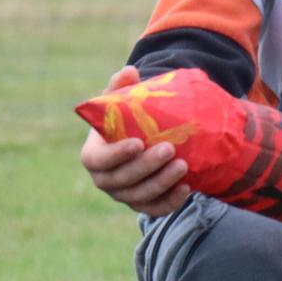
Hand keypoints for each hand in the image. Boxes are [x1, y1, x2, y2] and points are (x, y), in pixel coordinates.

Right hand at [78, 66, 191, 216]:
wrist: (144, 138)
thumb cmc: (128, 118)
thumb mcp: (122, 101)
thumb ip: (121, 87)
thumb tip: (129, 71)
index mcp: (94, 154)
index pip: (97, 160)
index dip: (115, 155)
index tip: (137, 143)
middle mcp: (105, 179)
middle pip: (120, 180)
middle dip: (145, 167)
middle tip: (169, 149)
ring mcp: (123, 194)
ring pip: (138, 197)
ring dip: (160, 184)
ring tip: (183, 166)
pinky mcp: (142, 203)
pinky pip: (154, 209)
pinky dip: (169, 203)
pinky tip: (187, 189)